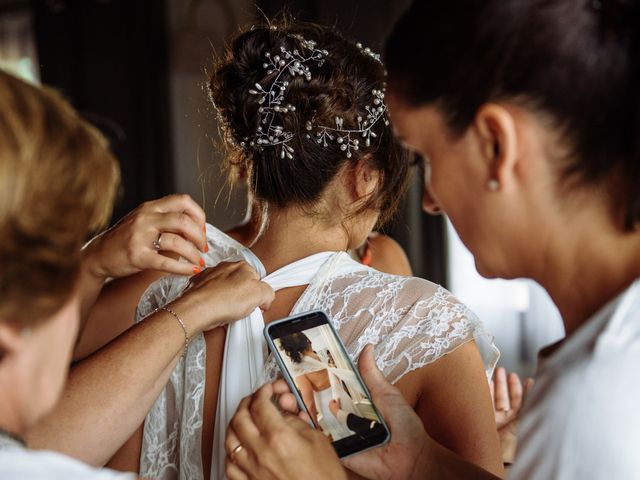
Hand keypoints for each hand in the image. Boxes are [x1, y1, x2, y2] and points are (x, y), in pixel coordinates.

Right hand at [83, 194, 206, 279]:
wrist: (98, 255)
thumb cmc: (126, 239)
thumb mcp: (145, 221)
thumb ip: (167, 221)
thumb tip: (197, 229)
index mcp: (150, 207)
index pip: (183, 200)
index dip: (198, 215)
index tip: (202, 230)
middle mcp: (145, 218)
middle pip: (183, 221)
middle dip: (200, 236)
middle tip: (204, 249)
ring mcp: (140, 237)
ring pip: (177, 242)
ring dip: (194, 254)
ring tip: (199, 262)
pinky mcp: (137, 256)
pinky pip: (166, 262)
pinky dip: (184, 268)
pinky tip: (191, 271)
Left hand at [169, 261, 274, 333]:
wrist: (197, 310)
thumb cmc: (224, 301)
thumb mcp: (261, 295)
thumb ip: (269, 293)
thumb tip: (267, 297)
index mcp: (242, 266)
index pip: (257, 280)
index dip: (258, 295)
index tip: (256, 305)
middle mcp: (225, 267)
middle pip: (242, 284)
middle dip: (243, 297)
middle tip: (242, 309)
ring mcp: (211, 276)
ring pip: (226, 290)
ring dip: (229, 301)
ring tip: (228, 312)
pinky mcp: (199, 287)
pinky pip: (213, 296)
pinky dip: (215, 303)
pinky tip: (217, 311)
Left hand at [225, 382, 346, 479]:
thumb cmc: (324, 478)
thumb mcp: (317, 441)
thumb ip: (296, 421)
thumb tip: (284, 409)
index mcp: (279, 438)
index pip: (261, 405)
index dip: (263, 391)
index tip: (268, 390)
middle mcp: (260, 453)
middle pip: (240, 418)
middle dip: (247, 403)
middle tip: (255, 399)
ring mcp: (251, 471)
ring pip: (229, 439)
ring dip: (235, 424)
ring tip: (244, 419)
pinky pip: (229, 464)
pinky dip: (231, 451)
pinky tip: (238, 447)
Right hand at [272, 345, 427, 479]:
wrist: (410, 456)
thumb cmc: (403, 426)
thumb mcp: (386, 393)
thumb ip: (370, 374)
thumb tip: (368, 348)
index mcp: (349, 400)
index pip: (322, 386)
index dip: (304, 378)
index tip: (290, 369)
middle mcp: (338, 415)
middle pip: (308, 401)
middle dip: (290, 391)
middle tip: (281, 385)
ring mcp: (334, 432)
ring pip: (306, 419)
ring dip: (291, 408)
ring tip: (284, 399)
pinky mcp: (335, 449)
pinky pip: (315, 440)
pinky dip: (302, 430)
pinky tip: (296, 418)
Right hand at [490, 367, 534, 463]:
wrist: (495, 458)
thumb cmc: (512, 444)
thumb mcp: (524, 422)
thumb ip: (527, 405)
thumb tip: (535, 388)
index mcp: (521, 421)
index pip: (524, 402)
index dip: (526, 391)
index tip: (529, 380)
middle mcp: (509, 420)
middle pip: (509, 399)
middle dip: (509, 384)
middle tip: (509, 372)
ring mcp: (495, 420)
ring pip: (496, 398)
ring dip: (497, 384)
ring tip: (498, 371)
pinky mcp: (483, 419)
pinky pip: (484, 402)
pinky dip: (485, 391)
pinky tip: (486, 381)